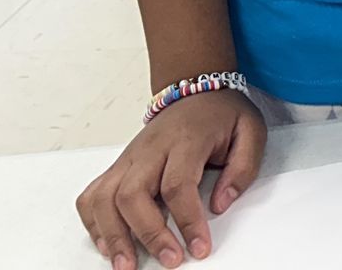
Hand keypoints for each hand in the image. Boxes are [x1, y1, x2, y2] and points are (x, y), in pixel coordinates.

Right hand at [76, 90, 265, 269]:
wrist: (196, 89)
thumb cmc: (221, 114)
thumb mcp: (250, 132)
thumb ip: (242, 169)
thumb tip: (220, 204)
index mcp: (186, 139)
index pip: (178, 184)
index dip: (187, 220)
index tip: (199, 247)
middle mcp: (150, 149)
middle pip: (132, 194)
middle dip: (147, 234)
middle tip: (169, 260)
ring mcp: (129, 158)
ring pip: (104, 197)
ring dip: (112, 236)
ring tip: (126, 265)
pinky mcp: (118, 166)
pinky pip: (92, 196)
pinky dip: (94, 223)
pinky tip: (108, 244)